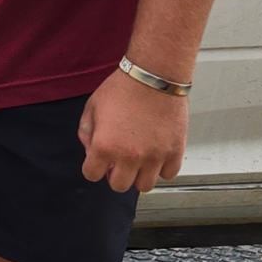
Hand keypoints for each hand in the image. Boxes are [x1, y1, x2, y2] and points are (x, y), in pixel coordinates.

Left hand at [78, 70, 187, 193]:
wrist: (154, 75)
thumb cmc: (125, 87)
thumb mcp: (92, 106)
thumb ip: (86, 132)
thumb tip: (90, 149)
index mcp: (105, 146)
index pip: (91, 175)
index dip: (94, 167)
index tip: (99, 161)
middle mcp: (129, 156)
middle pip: (118, 186)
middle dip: (115, 174)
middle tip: (119, 160)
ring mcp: (154, 156)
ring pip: (144, 186)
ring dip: (139, 175)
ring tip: (139, 160)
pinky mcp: (174, 151)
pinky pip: (168, 174)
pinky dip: (162, 168)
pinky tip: (156, 155)